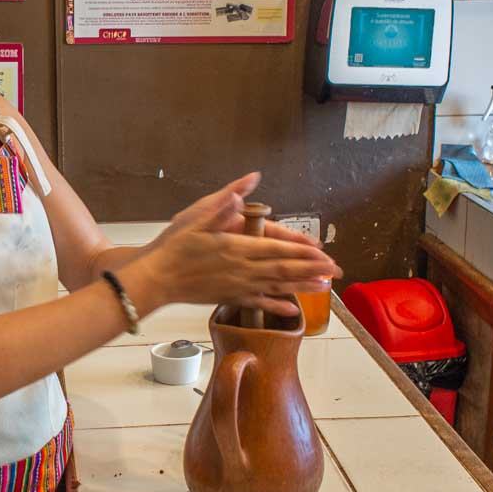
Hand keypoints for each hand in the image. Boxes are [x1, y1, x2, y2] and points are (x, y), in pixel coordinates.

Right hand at [143, 177, 340, 315]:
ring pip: (277, 287)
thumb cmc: (174, 247)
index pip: (278, 250)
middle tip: (336, 270)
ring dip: (303, 287)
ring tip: (325, 286)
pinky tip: (294, 311)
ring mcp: (237, 286)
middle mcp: (242, 269)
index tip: (324, 252)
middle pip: (284, 270)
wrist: (156, 278)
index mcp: (237, 247)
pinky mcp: (229, 298)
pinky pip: (259, 304)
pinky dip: (278, 307)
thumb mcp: (198, 215)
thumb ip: (226, 199)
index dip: (304, 252)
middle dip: (312, 270)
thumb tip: (251, 180)